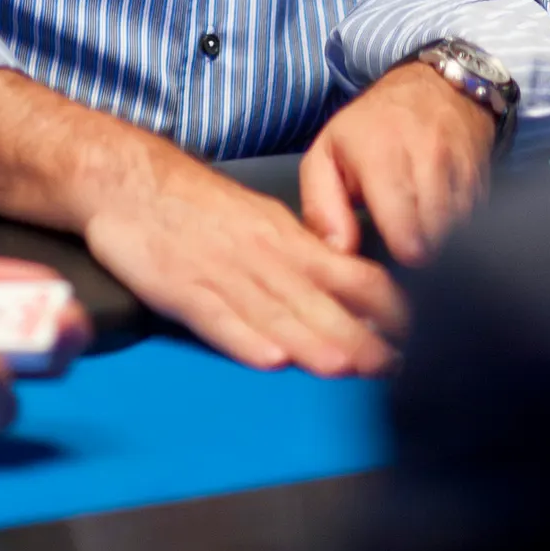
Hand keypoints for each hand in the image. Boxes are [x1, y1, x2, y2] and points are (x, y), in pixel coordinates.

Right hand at [82, 144, 406, 377]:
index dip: (384, 303)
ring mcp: (221, 272)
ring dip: (309, 341)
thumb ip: (301, 259)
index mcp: (285, 237)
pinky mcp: (181, 288)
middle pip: (317, 299)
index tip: (417, 332)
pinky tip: (266, 358)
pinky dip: (243, 338)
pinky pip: (217, 317)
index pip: (349, 272)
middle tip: (392, 367)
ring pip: (274, 311)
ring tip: (343, 367)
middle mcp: (262, 254)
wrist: (132, 182)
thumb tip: (348, 290)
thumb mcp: (260, 223)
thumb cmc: (197, 209)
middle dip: (356, 336)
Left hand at [299, 62, 495, 265]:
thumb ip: (321, 207)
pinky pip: (477, 222)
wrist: (436, 88)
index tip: (387, 250)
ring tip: (418, 225)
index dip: (397, 253)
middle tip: (400, 238)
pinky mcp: (485, 180)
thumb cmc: (371, 128)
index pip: (406, 235)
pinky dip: (460, 227)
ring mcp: (462, 170)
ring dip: (439, 239)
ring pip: (458, 234)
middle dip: (418, 249)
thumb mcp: (326, 154)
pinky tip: (440, 215)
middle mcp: (429, 161)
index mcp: (382, 158)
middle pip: (434, 241)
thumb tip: (340, 253)